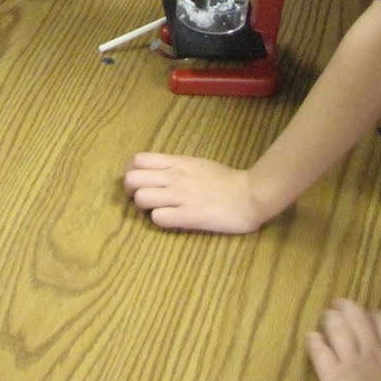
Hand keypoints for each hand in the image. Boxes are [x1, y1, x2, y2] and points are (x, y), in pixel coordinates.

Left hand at [122, 152, 267, 232]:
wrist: (251, 195)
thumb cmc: (227, 181)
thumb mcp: (198, 164)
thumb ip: (176, 167)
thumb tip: (156, 173)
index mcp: (178, 163)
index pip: (138, 160)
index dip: (131, 172)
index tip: (139, 182)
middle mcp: (175, 177)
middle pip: (132, 179)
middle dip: (130, 191)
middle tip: (142, 199)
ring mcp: (181, 196)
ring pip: (141, 198)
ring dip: (143, 207)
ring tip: (156, 210)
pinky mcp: (189, 216)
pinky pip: (158, 218)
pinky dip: (159, 220)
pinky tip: (170, 220)